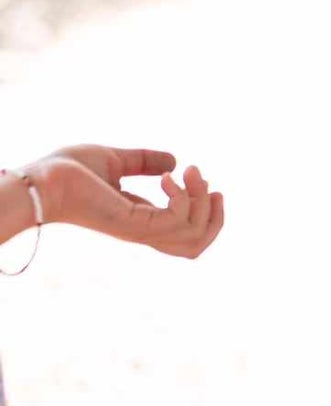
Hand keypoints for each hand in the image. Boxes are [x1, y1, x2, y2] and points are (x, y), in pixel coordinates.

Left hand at [23, 146, 224, 257]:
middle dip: (215, 216)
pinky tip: (169, 177)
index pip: (187, 237)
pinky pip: (176, 220)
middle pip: (197, 245)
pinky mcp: (134, 225)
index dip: (207, 214)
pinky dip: (182, 196)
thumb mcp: (115, 159)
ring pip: (193, 233)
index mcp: (141, 222)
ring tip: (190, 172)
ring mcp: (140, 231)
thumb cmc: (67, 170)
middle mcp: (143, 232)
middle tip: (208, 182)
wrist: (41, 179)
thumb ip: (144, 162)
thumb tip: (175, 161)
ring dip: (201, 200)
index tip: (209, 184)